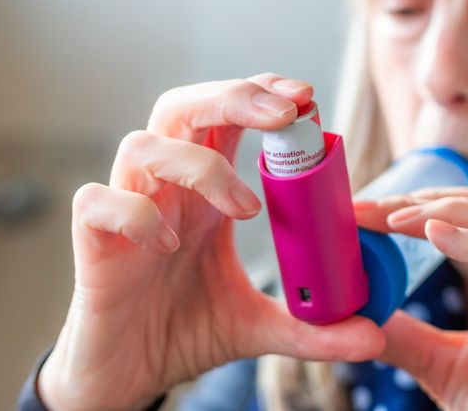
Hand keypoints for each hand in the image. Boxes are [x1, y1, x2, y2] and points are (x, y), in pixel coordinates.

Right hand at [39, 74, 384, 410]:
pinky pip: (97, 202)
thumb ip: (313, 328)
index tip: (306, 98)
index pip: (227, 113)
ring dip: (198, 164)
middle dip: (234, 96)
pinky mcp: (93, 244)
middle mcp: (165, 188)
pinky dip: (135, 213)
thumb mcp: (260, 327)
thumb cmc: (184, 331)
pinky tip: (168, 244)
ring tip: (243, 210)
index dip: (261, 92)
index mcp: (205, 190)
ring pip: (141, 144)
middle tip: (284, 115)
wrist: (127, 376)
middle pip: (183, 105)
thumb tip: (374, 337)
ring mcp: (126, 210)